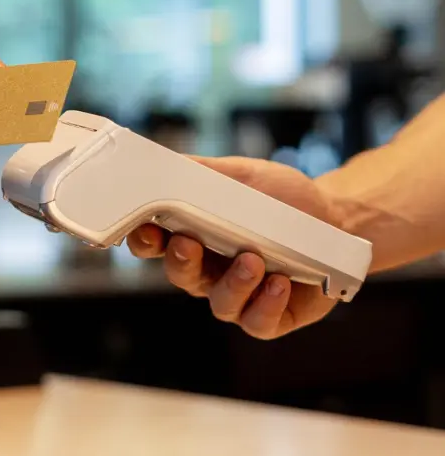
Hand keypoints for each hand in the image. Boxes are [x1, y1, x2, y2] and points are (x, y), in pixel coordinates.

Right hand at [127, 156, 340, 338]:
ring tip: (253, 260)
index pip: (154, 244)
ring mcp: (238, 296)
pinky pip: (257, 322)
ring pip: (219, 303)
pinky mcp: (270, 316)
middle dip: (180, 262)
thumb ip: (200, 171)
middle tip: (189, 243)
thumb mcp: (241, 174)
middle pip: (180, 275)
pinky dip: (266, 304)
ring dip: (233, 283)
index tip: (145, 228)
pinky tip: (280, 283)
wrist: (337, 219)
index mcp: (193, 235)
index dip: (143, 240)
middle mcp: (209, 270)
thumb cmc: (283, 197)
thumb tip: (160, 160)